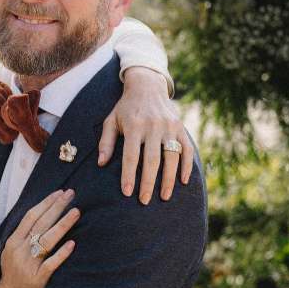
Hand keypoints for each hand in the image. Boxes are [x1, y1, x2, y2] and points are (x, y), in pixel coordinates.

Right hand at [0, 189, 77, 287]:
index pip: (31, 216)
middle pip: (41, 223)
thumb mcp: (11, 252)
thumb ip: (23, 236)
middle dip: (57, 207)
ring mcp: (29, 264)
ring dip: (63, 224)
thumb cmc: (12, 274)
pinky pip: (51, 263)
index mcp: (13, 241)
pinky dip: (62, 253)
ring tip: (76, 212)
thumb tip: (41, 217)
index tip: (59, 193)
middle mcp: (20, 250)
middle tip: (71, 194)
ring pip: (47, 240)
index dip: (46, 203)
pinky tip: (72, 244)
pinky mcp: (38, 278)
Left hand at [97, 67, 193, 203]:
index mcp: (134, 125)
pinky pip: (187, 149)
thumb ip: (106, 142)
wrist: (147, 86)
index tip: (127, 192)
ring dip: (169, 179)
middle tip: (144, 201)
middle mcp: (153, 126)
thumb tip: (101, 163)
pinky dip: (187, 166)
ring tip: (164, 197)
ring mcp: (169, 126)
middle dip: (148, 183)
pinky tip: (182, 181)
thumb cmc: (125, 108)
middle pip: (152, 160)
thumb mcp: (110, 120)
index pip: (131, 156)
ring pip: (172, 157)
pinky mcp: (181, 127)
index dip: (129, 175)